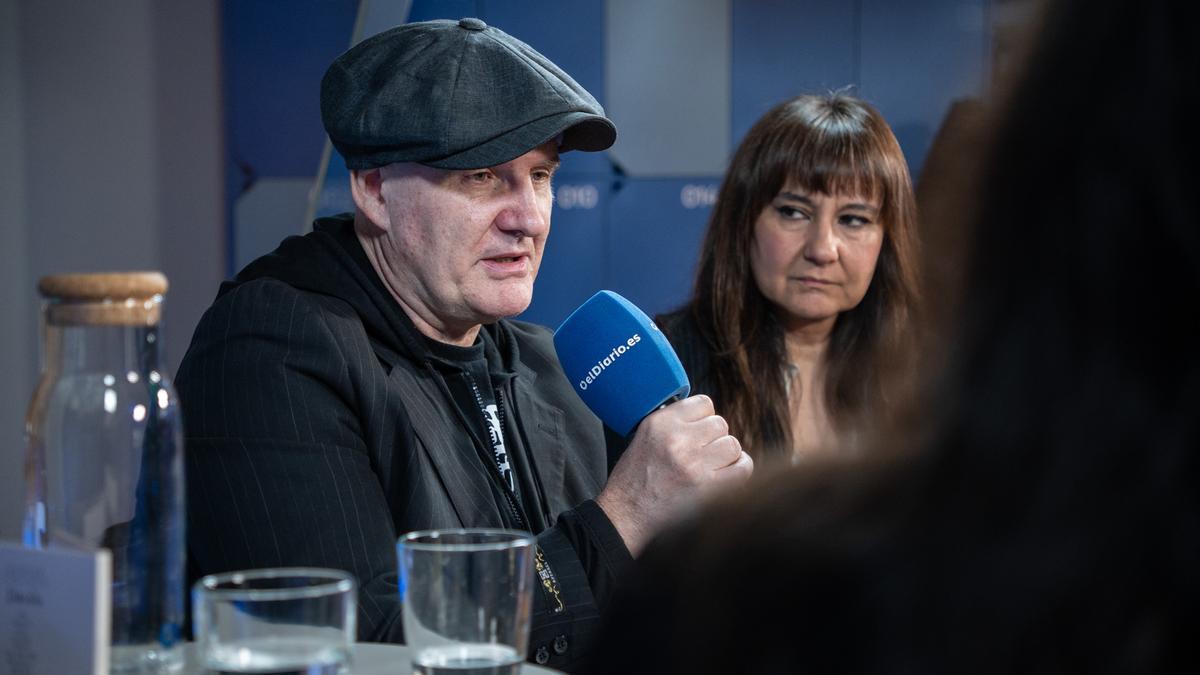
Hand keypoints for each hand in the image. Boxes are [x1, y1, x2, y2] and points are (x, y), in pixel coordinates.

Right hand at [595, 394, 752, 553]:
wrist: (627, 513)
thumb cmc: (634, 477)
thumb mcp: (644, 436)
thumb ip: (673, 422)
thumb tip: (706, 418)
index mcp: (661, 423)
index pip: (704, 404)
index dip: (704, 418)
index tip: (699, 431)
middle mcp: (678, 439)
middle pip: (720, 424)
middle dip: (714, 438)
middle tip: (703, 452)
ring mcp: (694, 464)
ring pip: (732, 445)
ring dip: (726, 454)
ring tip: (713, 464)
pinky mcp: (707, 487)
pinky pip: (742, 468)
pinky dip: (740, 469)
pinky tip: (729, 473)